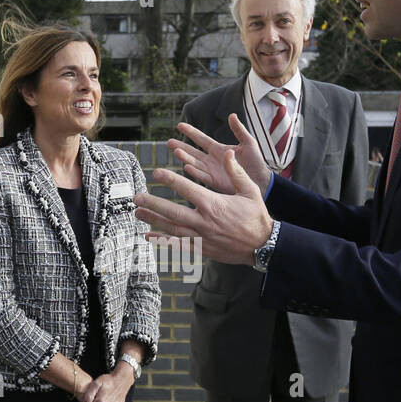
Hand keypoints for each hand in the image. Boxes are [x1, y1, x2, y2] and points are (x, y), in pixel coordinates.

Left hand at [134, 150, 274, 265]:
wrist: (263, 245)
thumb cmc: (257, 216)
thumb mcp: (249, 190)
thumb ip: (235, 172)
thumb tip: (227, 153)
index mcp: (214, 204)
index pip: (187, 189)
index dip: (170, 180)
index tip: (156, 173)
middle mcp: (204, 221)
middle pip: (173, 211)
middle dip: (153, 204)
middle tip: (137, 198)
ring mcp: (202, 237)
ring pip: (172, 229)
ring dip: (153, 221)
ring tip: (138, 214)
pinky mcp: (202, 249)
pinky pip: (178, 245)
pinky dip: (162, 242)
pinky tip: (149, 237)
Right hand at [171, 117, 270, 194]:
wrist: (261, 180)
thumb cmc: (256, 162)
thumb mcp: (249, 142)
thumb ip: (239, 130)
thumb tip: (232, 115)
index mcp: (219, 149)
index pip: (201, 139)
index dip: (191, 132)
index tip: (180, 125)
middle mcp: (212, 159)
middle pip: (193, 151)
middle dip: (181, 146)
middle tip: (169, 142)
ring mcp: (212, 171)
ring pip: (195, 163)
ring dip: (185, 158)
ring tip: (176, 151)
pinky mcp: (215, 182)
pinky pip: (202, 176)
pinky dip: (194, 172)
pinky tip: (186, 166)